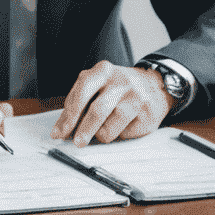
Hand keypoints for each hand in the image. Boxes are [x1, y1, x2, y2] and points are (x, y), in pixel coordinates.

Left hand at [52, 62, 169, 144]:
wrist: (155, 85)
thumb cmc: (119, 89)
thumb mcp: (98, 86)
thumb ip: (79, 103)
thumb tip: (61, 129)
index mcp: (103, 71)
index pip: (82, 92)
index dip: (69, 115)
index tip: (59, 132)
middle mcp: (121, 81)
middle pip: (97, 110)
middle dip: (84, 130)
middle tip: (77, 142)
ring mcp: (136, 97)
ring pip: (111, 126)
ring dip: (102, 134)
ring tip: (103, 130)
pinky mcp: (148, 113)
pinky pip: (125, 133)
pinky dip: (119, 134)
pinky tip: (123, 125)